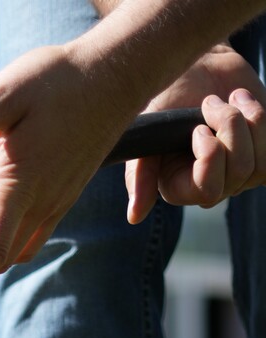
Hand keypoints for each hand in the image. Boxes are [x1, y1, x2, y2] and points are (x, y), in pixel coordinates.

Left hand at [0, 43, 140, 304]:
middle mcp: (43, 203)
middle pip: (2, 260)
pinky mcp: (66, 194)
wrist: (118, 72)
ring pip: (20, 251)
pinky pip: (34, 235)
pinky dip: (9, 245)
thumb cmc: (58, 80)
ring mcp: (58, 201)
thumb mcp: (3, 94)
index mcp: (21, 185)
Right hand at [126, 45, 265, 222]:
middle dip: (230, 127)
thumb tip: (135, 216)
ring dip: (249, 121)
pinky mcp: (262, 154)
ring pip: (260, 164)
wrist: (199, 69)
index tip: (197, 128)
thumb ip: (139, 176)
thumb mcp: (148, 136)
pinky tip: (244, 102)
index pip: (209, 191)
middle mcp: (211, 187)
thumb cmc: (168, 100)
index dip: (211, 155)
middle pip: (239, 173)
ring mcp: (239, 173)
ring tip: (231, 99)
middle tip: (210, 103)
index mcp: (180, 188)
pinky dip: (261, 119)